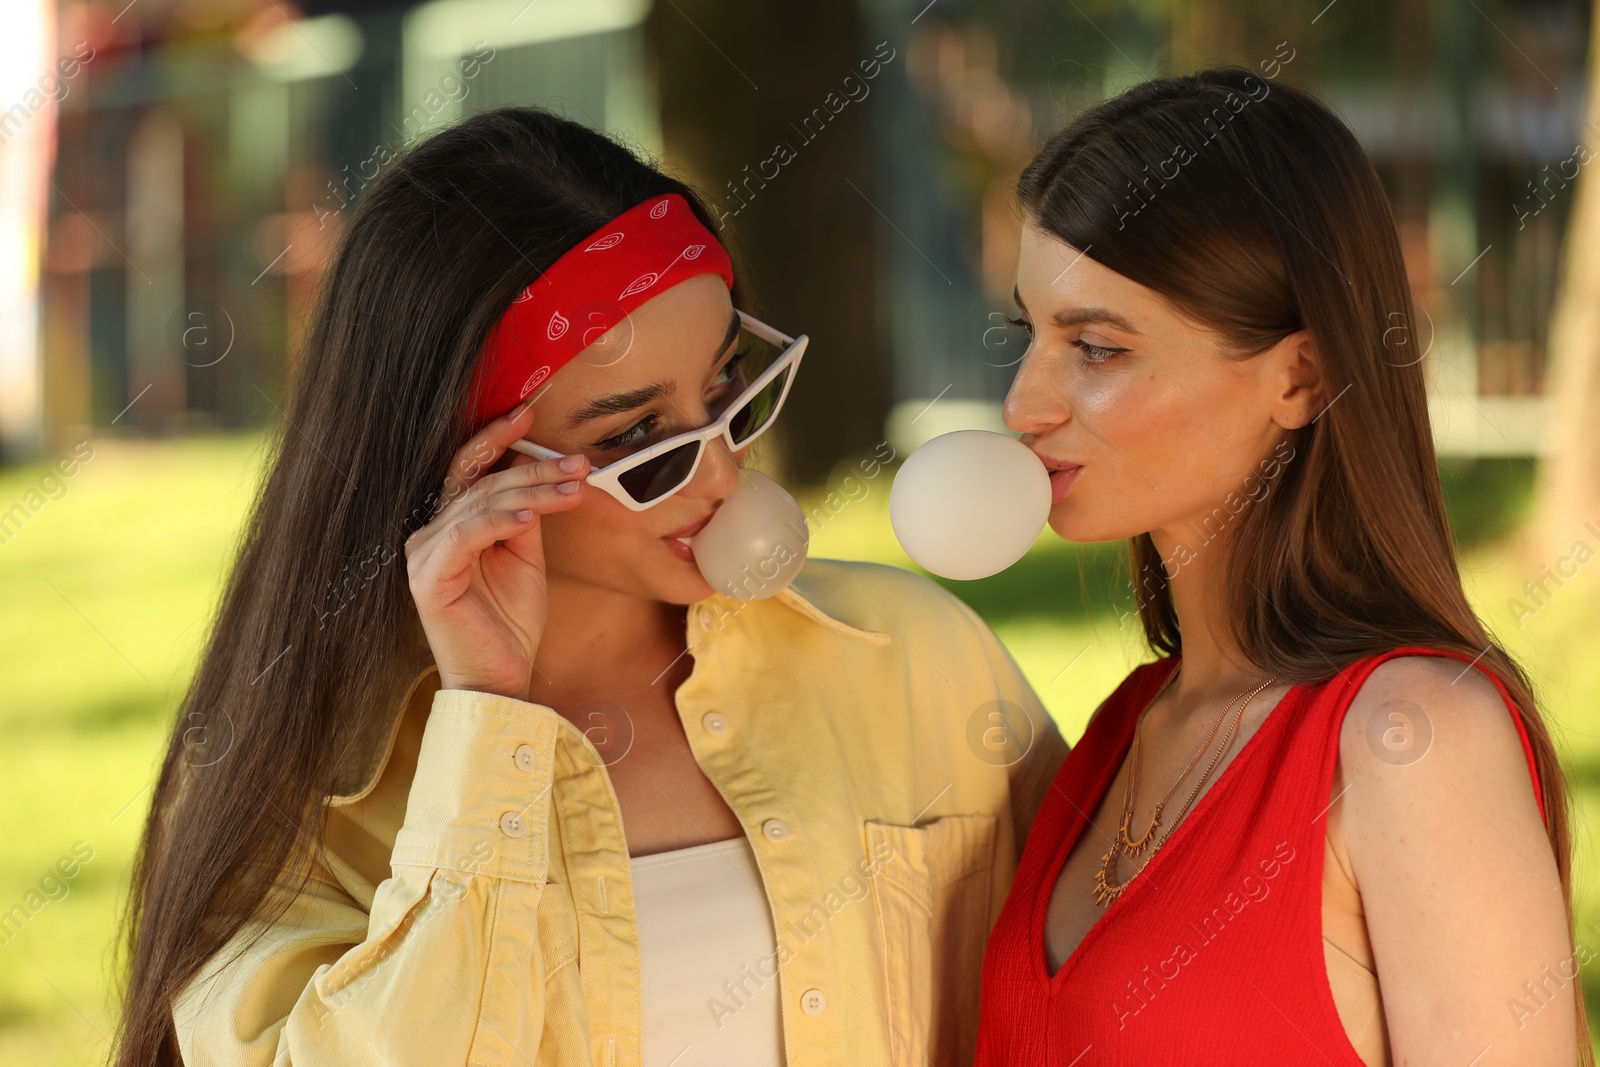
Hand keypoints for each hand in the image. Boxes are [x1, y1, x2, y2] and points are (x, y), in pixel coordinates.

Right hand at [404, 401, 588, 700]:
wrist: (501, 679)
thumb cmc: (510, 622)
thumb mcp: (526, 557)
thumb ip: (525, 516)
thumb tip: (542, 472)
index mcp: (451, 524)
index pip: (469, 468)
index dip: (495, 438)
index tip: (529, 413)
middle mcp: (430, 533)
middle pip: (483, 483)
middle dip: (535, 469)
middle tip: (579, 464)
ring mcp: (425, 554)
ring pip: (480, 504)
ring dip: (531, 492)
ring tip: (571, 488)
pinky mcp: (428, 579)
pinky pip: (465, 537)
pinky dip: (498, 523)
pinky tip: (528, 519)